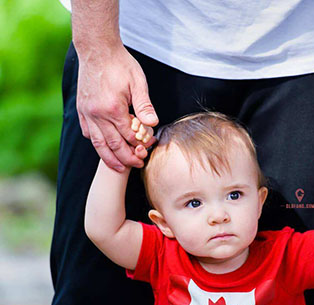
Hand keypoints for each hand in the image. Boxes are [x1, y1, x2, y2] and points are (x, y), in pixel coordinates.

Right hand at [76, 45, 157, 170]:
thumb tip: (153, 124)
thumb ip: (144, 106)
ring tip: (119, 168)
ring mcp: (87, 112)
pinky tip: (103, 149)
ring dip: (109, 158)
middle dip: (126, 159)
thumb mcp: (138, 82)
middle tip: (138, 165)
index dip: (140, 145)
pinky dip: (96, 144)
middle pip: (113, 145)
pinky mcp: (81, 109)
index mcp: (113, 109)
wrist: (97, 49)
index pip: (129, 136)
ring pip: (98, 143)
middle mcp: (97, 114)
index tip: (148, 149)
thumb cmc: (120, 64)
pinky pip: (87, 133)